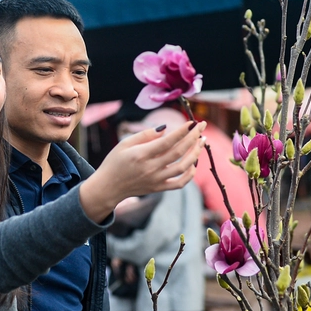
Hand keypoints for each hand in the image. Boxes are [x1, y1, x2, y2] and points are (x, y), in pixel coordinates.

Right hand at [79, 121, 204, 222]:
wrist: (108, 187)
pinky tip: (193, 164)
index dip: (183, 131)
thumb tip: (166, 129)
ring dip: (195, 153)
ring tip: (201, 142)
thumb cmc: (115, 162)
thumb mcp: (125, 143)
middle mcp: (151, 168)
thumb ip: (145, 135)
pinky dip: (190, 174)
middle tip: (202, 126)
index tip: (192, 122)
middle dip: (193, 137)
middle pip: (179, 152)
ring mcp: (156, 180)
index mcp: (141, 155)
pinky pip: (179, 183)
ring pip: (183, 167)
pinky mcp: (158, 188)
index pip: (168, 141)